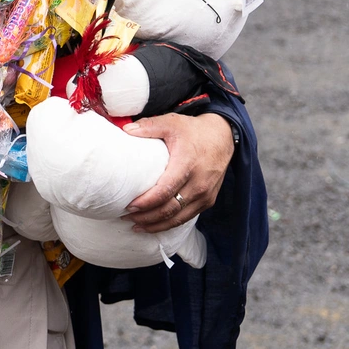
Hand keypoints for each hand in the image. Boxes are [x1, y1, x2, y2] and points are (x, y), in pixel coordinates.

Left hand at [121, 113, 234, 232]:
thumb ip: (149, 126)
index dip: (146, 202)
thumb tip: (125, 130)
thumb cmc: (194, 131)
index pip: (165, 190)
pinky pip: (187, 217)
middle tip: (126, 216)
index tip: (129, 206)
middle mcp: (199, 183)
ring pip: (178, 218)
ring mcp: (205, 195)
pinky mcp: (208, 201)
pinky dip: (170, 224)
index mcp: (187, 164)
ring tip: (136, 225)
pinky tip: (155, 225)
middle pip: (170, 209)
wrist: (223, 137)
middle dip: (146, 217)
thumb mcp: (172, 122)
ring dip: (156, 225)